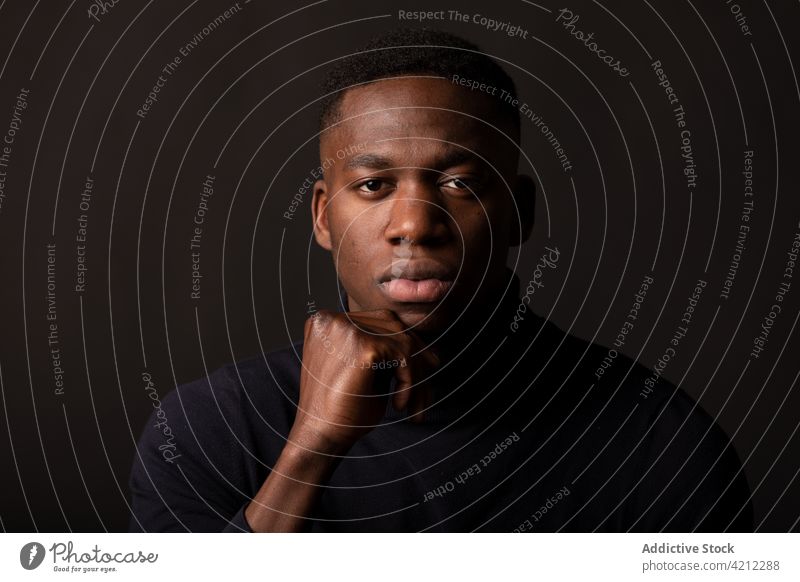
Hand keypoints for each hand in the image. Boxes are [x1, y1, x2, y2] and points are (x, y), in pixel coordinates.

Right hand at [290, 308, 439, 452]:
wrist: (320, 437)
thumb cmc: (343, 409)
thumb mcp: (365, 372)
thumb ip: (386, 353)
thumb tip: (432, 352)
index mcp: (327, 321)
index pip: (380, 322)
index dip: (406, 345)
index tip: (426, 370)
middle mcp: (332, 319)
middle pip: (393, 327)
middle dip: (416, 358)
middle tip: (426, 391)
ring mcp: (345, 329)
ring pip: (402, 341)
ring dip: (416, 375)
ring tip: (414, 405)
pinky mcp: (362, 345)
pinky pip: (404, 357)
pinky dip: (409, 383)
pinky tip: (398, 405)